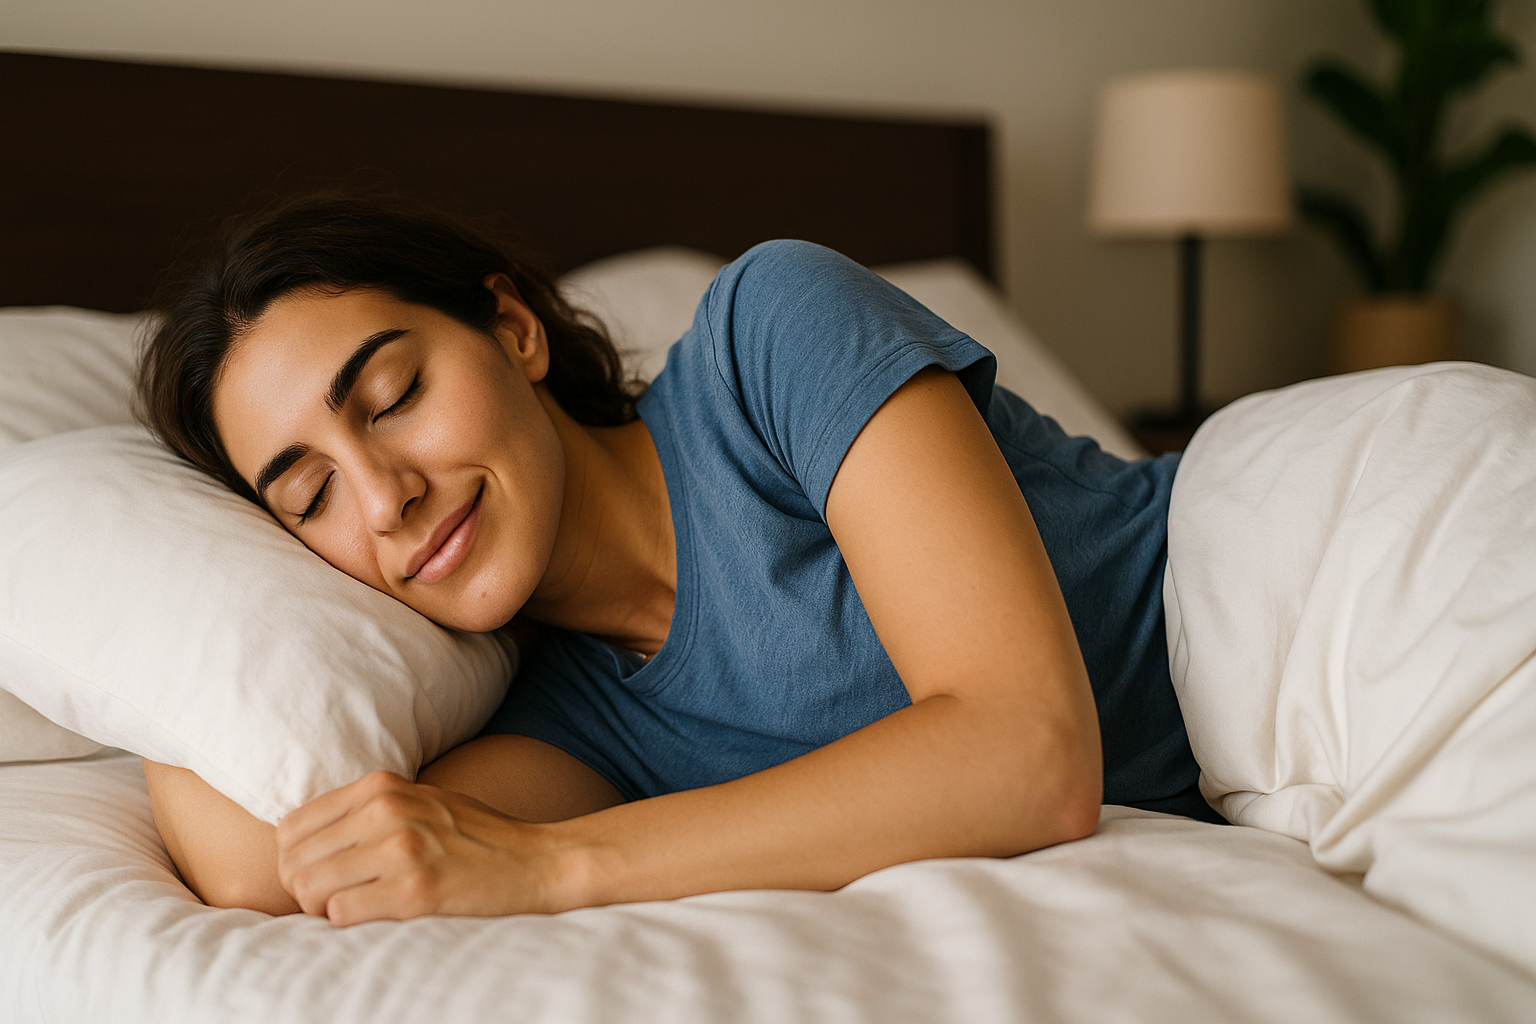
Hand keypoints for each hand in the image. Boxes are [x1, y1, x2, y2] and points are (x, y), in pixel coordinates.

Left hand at [275, 770, 574, 924]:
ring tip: (355, 907)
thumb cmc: (475, 836)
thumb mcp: (419, 800)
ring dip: (324, 908)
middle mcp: (386, 811)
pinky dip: (350, 921)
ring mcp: (401, 850)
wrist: (536, 861)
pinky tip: (378, 914)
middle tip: (334, 899)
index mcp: (382, 786)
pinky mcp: (415, 891)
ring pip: (311, 888)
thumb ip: (367, 810)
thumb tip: (304, 841)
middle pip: (295, 861)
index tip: (321, 874)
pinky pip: (342, 913)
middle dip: (304, 889)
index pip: (292, 826)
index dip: (296, 859)